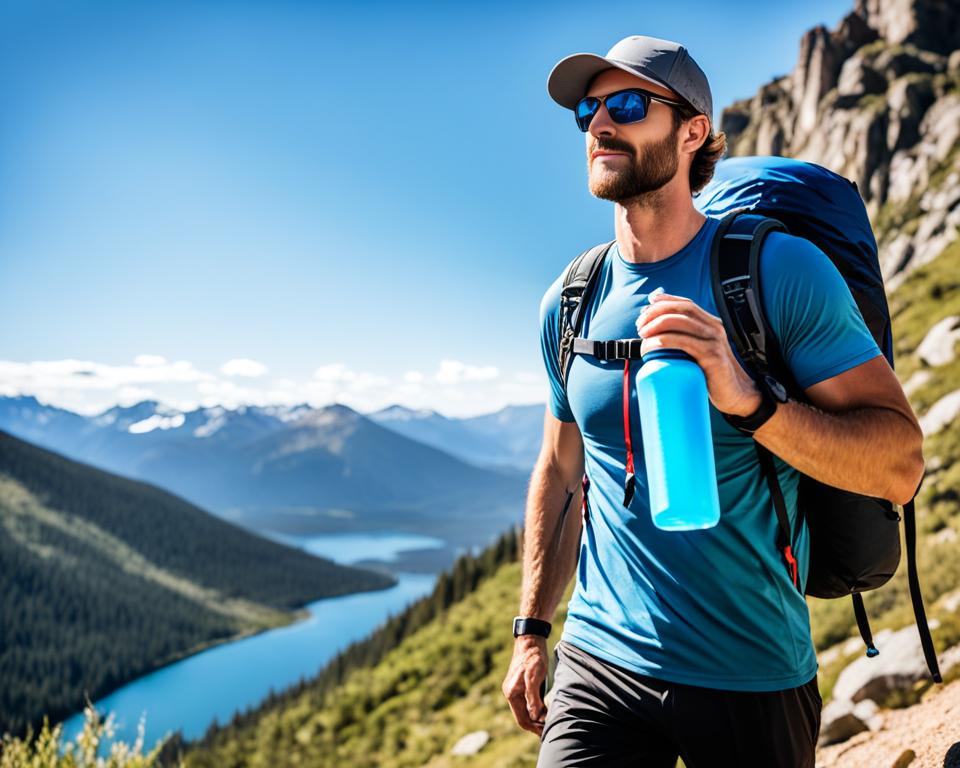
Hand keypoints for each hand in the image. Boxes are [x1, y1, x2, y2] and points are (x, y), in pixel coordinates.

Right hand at [502, 635, 548, 735]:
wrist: (531, 639)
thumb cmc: (533, 657)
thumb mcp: (534, 676)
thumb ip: (533, 697)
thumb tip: (535, 716)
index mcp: (512, 693)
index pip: (521, 719)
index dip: (534, 728)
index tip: (546, 732)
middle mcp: (511, 692)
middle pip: (522, 716)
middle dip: (535, 724)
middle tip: (550, 729)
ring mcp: (515, 688)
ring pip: (525, 710)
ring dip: (536, 717)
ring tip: (549, 721)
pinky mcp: (521, 684)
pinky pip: (527, 702)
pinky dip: (536, 709)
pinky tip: (545, 710)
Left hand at [636, 292, 761, 416]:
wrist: (735, 393)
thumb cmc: (712, 374)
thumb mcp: (700, 352)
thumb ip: (685, 341)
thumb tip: (655, 335)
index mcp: (711, 324)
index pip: (686, 304)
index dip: (665, 300)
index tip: (647, 303)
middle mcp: (714, 328)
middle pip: (682, 309)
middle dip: (656, 312)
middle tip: (640, 325)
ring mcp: (714, 341)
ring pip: (681, 322)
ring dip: (657, 324)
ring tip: (643, 335)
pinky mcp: (711, 356)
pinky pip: (684, 342)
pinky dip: (664, 341)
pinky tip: (652, 346)